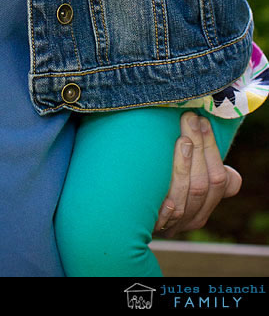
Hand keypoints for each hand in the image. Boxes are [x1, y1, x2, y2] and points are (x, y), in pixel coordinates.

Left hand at [154, 112, 241, 236]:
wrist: (126, 220)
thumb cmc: (158, 191)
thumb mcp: (183, 182)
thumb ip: (200, 170)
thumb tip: (220, 156)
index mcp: (204, 205)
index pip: (218, 179)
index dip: (212, 149)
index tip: (203, 121)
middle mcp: (193, 217)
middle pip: (203, 183)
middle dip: (199, 147)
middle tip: (190, 119)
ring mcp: (174, 224)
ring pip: (188, 194)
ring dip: (185, 165)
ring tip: (183, 140)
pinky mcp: (154, 227)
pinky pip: (165, 216)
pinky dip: (169, 202)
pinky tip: (167, 189)